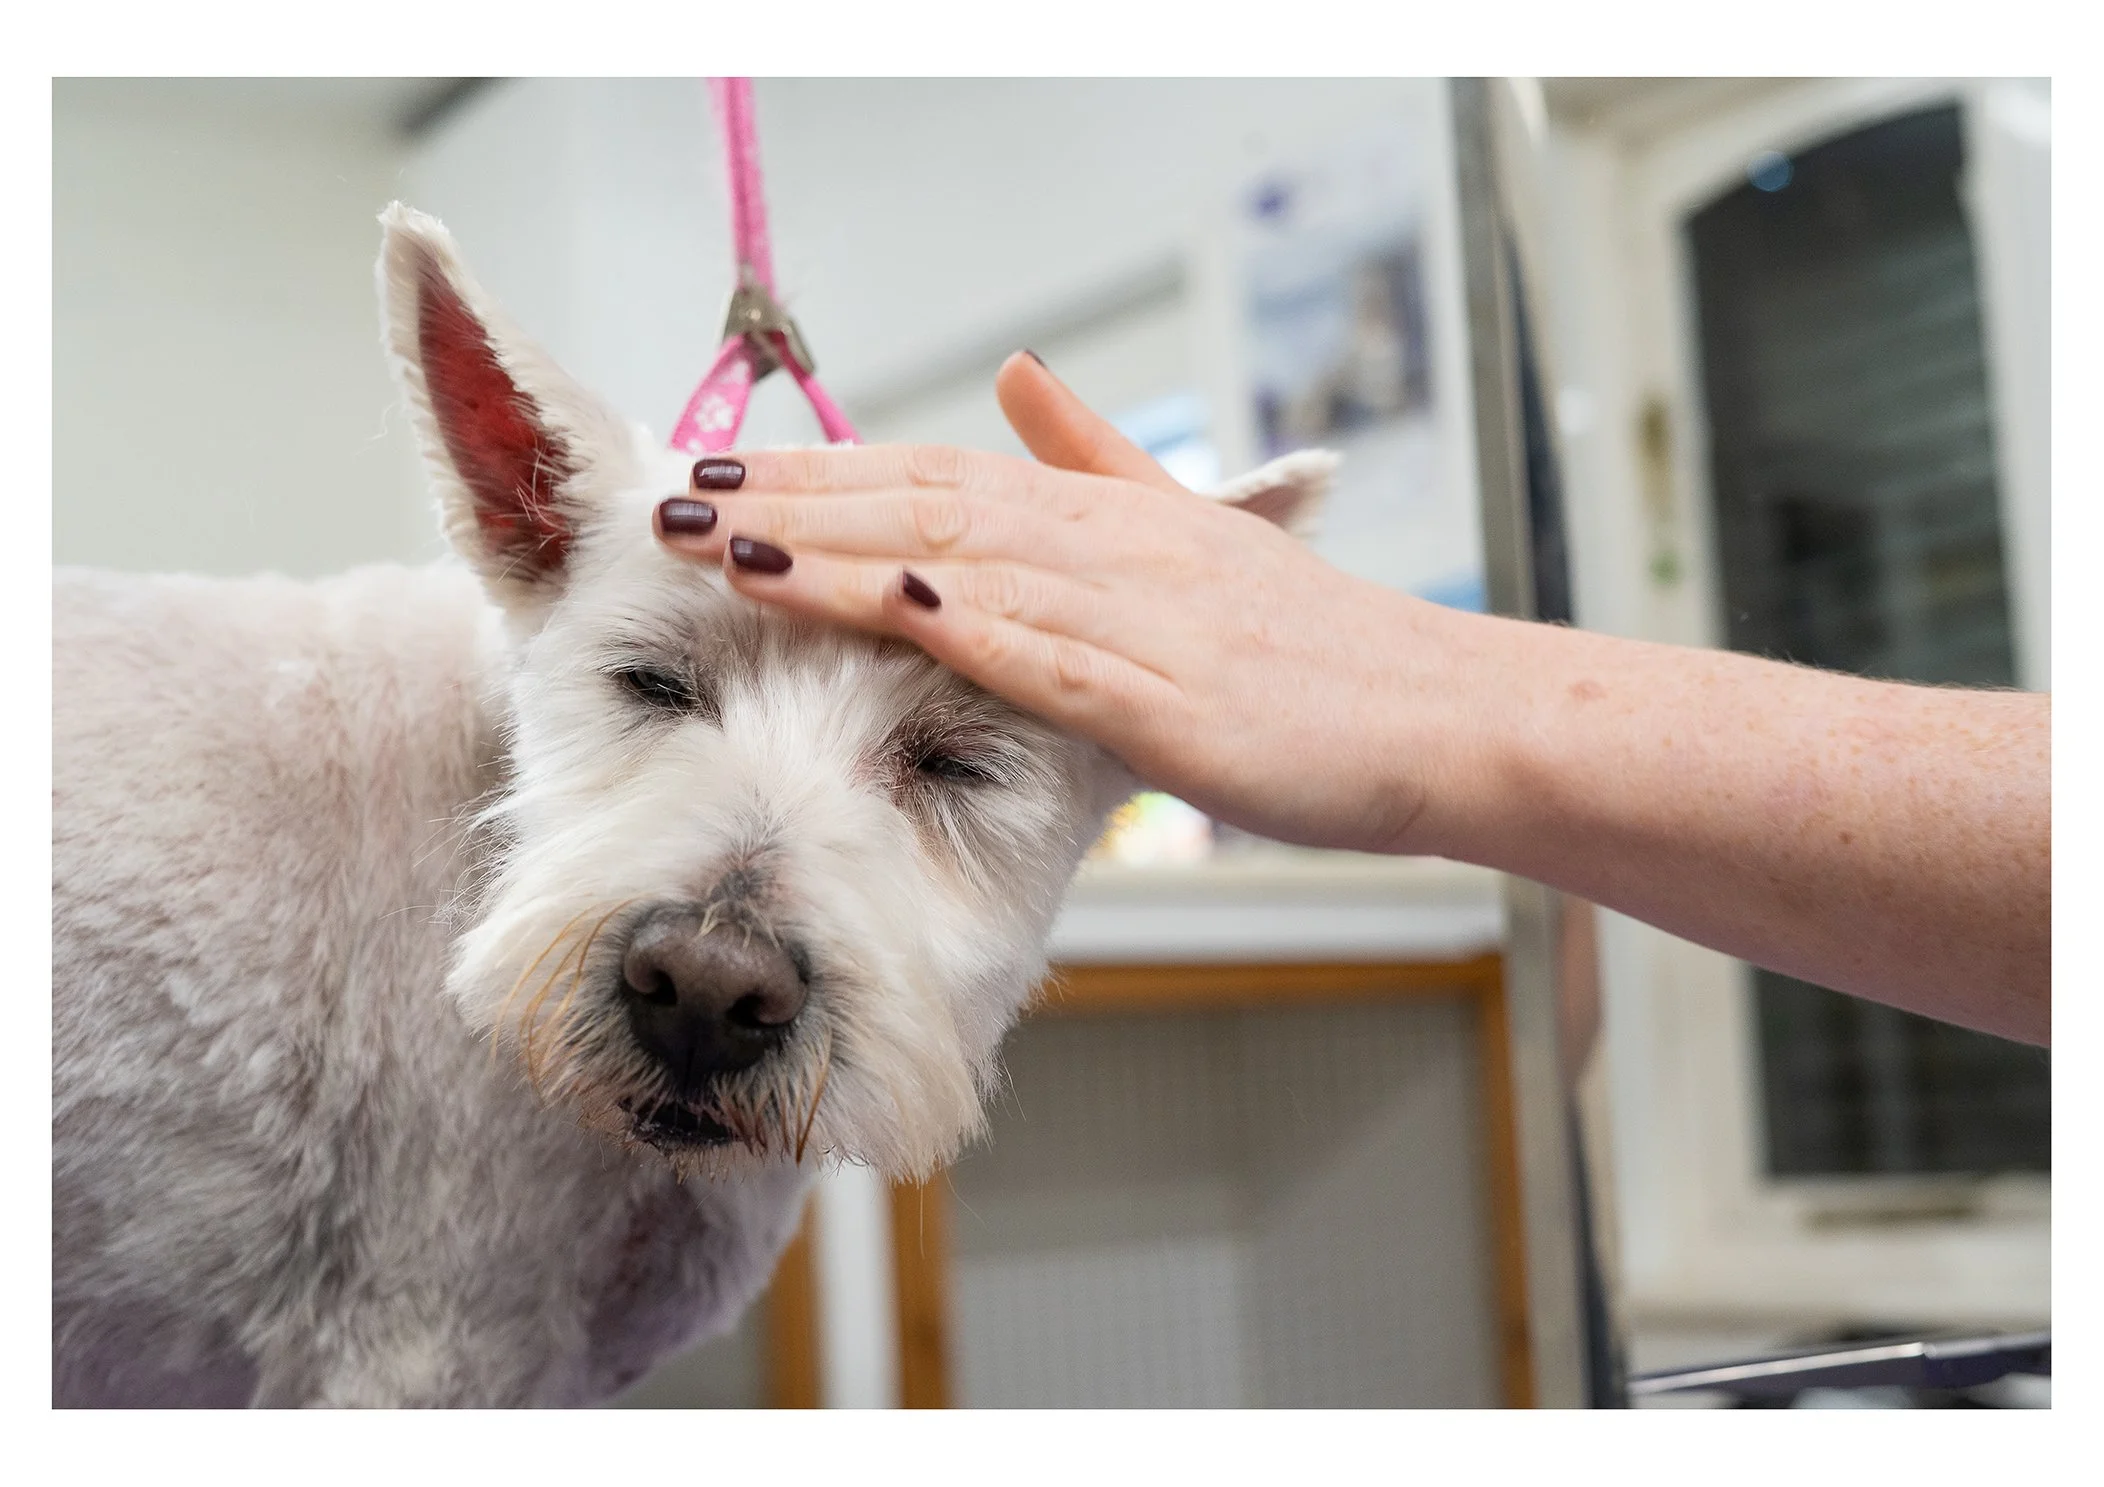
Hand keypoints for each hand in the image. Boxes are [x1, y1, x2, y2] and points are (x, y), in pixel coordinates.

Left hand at [655, 353, 1476, 853]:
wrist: (1442, 717)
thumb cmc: (1317, 651)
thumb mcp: (1197, 539)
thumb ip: (1100, 458)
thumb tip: (1022, 376)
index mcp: (1108, 516)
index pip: (938, 475)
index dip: (821, 473)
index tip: (717, 475)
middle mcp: (1112, 548)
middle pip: (927, 506)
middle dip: (792, 506)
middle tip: (673, 505)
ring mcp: (1142, 620)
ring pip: (969, 568)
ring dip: (841, 558)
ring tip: (727, 551)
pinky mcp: (1173, 702)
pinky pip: (1055, 656)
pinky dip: (970, 628)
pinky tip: (891, 609)